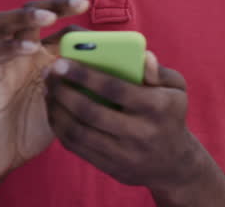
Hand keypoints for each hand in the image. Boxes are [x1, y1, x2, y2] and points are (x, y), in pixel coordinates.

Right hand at [0, 0, 89, 182]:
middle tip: (79, 4)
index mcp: (44, 54)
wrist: (6, 154)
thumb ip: (87, 84)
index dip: (78, 19)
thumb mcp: (69, 103)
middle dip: (55, 4)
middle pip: (31, 11)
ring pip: (3, 22)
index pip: (59, 25)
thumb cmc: (38, 126)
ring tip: (47, 17)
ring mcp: (3, 61)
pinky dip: (11, 47)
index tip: (100, 19)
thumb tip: (120, 73)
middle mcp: (22, 51)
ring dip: (26, 16)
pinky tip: (30, 48)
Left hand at [44, 50, 206, 192]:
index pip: (115, 89)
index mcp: (157, 108)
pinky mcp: (111, 168)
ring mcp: (124, 155)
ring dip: (58, 110)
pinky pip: (78, 148)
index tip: (62, 61)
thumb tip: (143, 56)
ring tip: (47, 90)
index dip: (85, 75)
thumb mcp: (177, 89)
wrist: (174, 164)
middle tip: (48, 73)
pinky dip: (61, 129)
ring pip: (80, 133)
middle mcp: (140, 133)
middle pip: (91, 112)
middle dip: (64, 91)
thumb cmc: (170, 115)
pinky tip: (54, 111)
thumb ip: (159, 71)